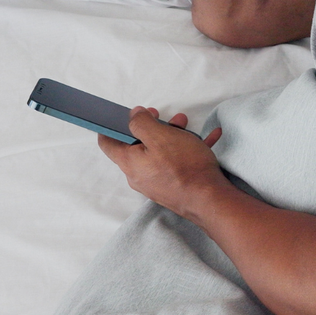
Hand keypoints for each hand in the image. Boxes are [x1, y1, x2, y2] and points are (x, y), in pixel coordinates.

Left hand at [98, 107, 226, 220]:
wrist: (208, 198)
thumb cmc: (184, 167)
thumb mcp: (160, 136)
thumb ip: (142, 123)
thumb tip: (133, 115)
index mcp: (129, 162)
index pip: (107, 143)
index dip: (112, 126)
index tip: (124, 115)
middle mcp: (138, 175)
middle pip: (137, 146)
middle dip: (151, 127)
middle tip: (162, 116)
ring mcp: (155, 182)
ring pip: (158, 153)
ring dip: (170, 136)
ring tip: (186, 126)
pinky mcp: (171, 186)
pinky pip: (175, 164)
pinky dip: (187, 150)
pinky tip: (207, 139)